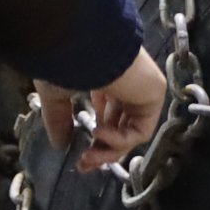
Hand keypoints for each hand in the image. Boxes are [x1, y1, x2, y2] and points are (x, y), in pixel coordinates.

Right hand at [37, 49, 167, 168]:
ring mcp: (141, 89)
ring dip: (109, 151)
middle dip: (102, 150)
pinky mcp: (153, 93)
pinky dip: (120, 140)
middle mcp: (126, 84)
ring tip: (88, 157)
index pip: (107, 114)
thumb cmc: (66, 62)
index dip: (95, 138)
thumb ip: (60, 119)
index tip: (78, 157)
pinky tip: (100, 133)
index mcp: (105, 79)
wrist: (84, 45)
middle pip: (121, 127)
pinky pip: (140, 130)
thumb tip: (60, 145)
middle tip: (83, 165)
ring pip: (131, 133)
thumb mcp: (56, 94)